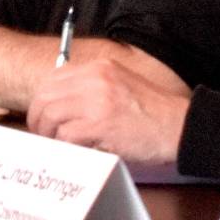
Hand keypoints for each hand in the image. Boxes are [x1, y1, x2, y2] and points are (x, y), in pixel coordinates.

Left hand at [27, 58, 191, 163]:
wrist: (181, 126)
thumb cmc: (151, 113)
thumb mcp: (118, 85)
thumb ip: (90, 88)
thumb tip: (59, 106)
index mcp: (97, 68)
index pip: (52, 80)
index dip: (41, 101)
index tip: (42, 116)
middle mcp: (94, 79)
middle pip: (45, 96)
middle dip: (38, 119)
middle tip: (42, 134)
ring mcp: (97, 100)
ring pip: (50, 115)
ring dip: (48, 134)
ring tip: (56, 144)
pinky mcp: (100, 124)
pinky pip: (66, 135)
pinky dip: (64, 146)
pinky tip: (73, 150)